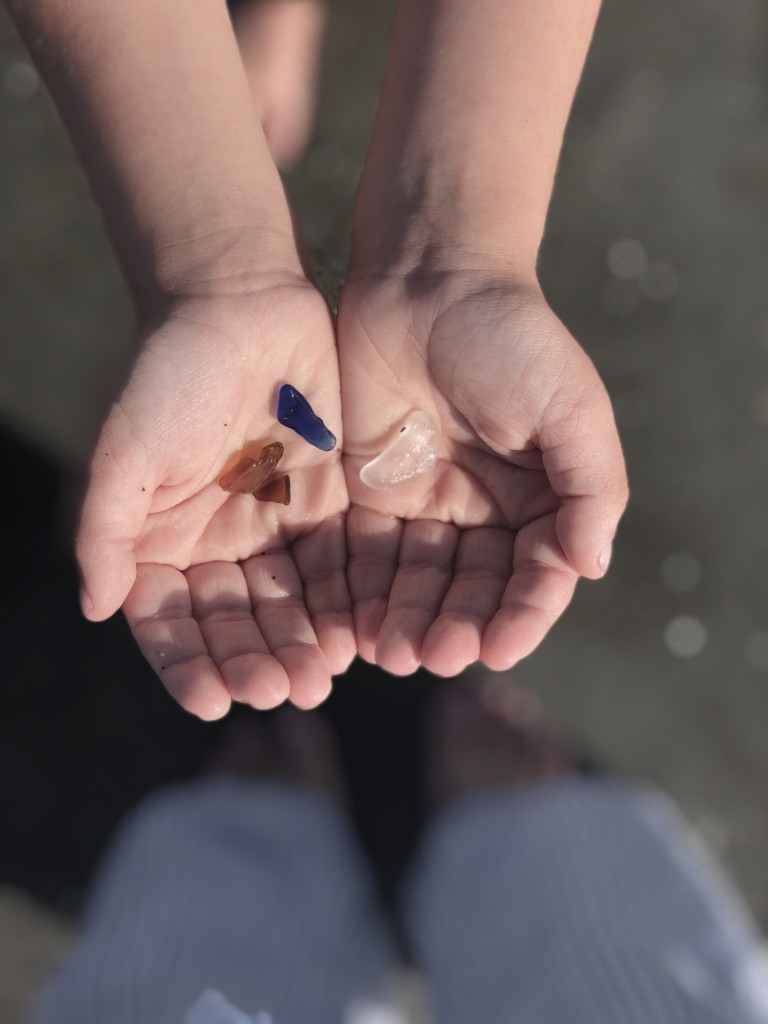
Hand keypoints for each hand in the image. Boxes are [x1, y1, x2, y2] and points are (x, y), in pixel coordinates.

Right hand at [77, 278, 352, 717]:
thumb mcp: (126, 449)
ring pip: (288, 606)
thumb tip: (92, 609)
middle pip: (235, 623)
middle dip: (255, 660)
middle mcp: (216, 546)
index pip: (170, 621)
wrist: (241, 305)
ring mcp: (272, 530)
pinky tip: (355, 636)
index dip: (187, 664)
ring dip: (301, 644)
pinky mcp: (325, 508)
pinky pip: (335, 568)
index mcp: (161, 541)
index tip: (212, 701)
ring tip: (319, 679)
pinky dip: (342, 603)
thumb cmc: (170, 373)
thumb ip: (106, 529)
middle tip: (281, 691)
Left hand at [337, 272, 627, 676]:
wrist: (427, 281)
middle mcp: (484, 513)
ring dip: (407, 620)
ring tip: (391, 654)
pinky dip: (363, 592)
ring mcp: (426, 506)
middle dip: (456, 625)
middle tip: (435, 655)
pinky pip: (367, 555)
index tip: (501, 648)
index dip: (522, 614)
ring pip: (418, 582)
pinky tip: (355, 625)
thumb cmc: (511, 339)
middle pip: (472, 589)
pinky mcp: (371, 494)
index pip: (535, 575)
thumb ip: (591, 487)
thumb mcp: (571, 408)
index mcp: (540, 500)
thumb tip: (591, 566)